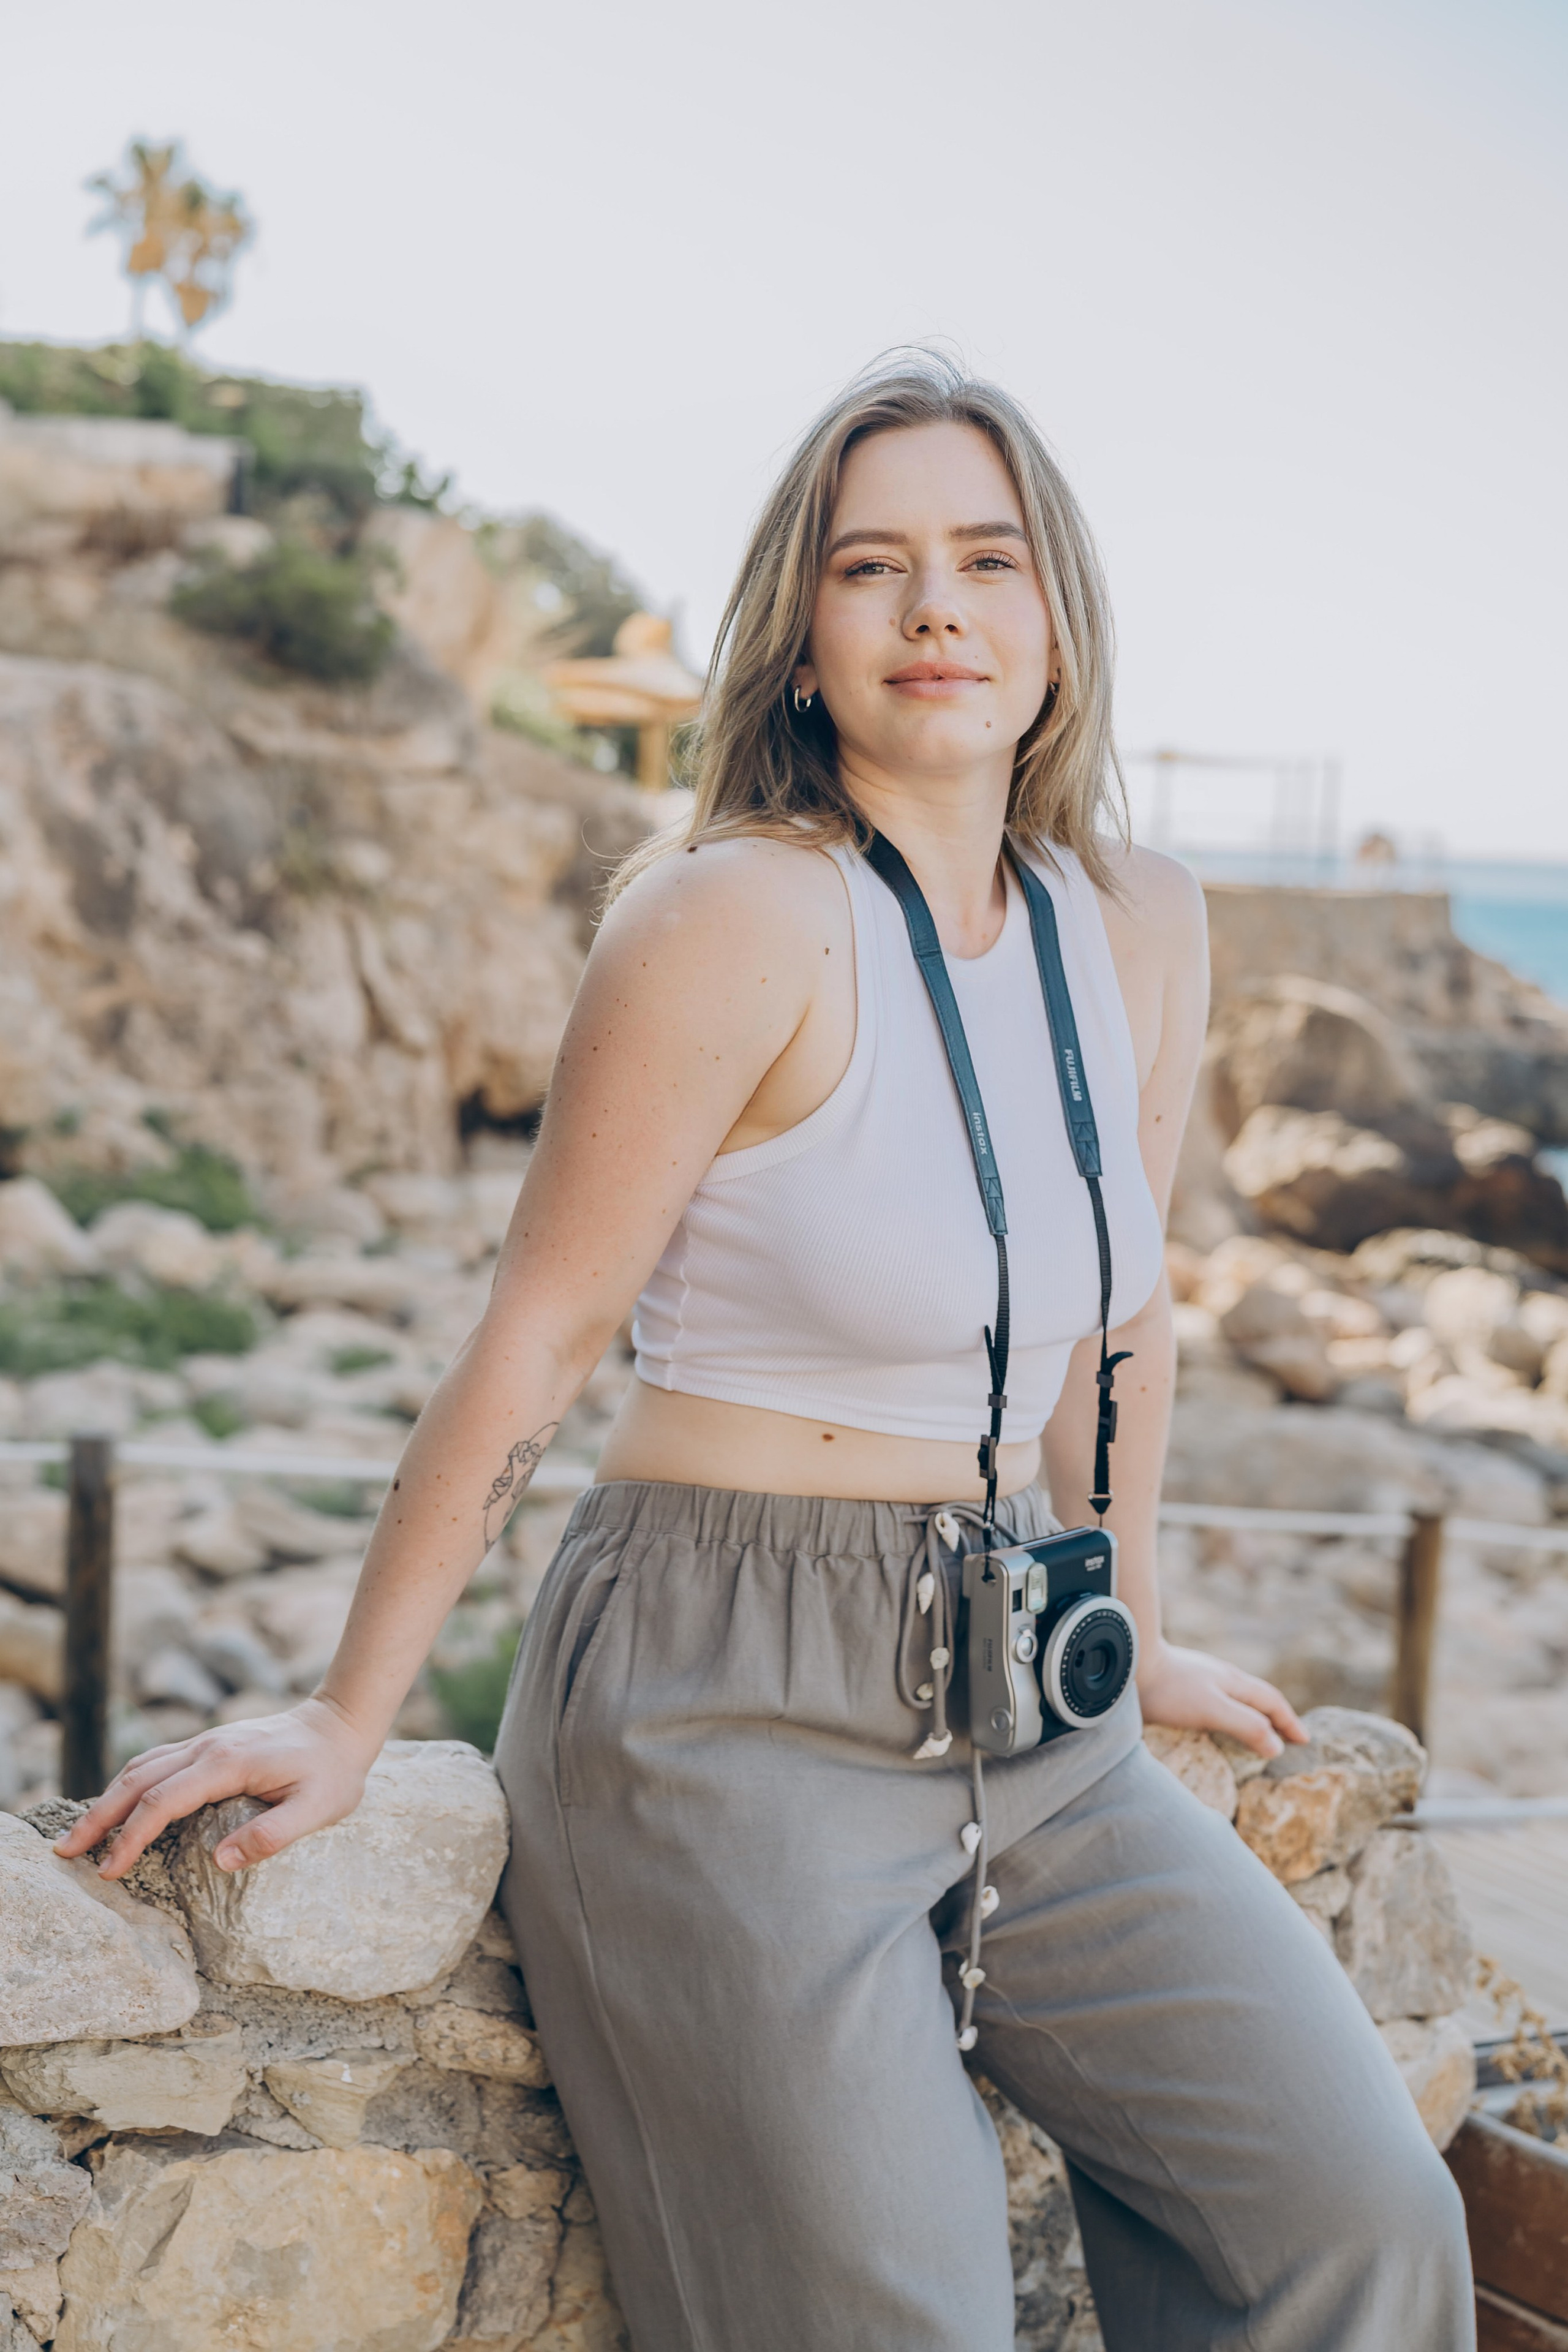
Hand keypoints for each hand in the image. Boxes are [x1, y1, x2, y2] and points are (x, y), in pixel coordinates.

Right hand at [52, 1696, 378, 1879]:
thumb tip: (220, 1862)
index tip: (108, 1869)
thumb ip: (271, 1835)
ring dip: (108, 1799)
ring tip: (80, 1834)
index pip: (163, 1800)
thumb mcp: (318, 1809)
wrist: (342, 1724)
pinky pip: (157, 1762)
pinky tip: (118, 1804)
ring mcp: (207, 1742)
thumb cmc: (333, 1772)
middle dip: (99, 1816)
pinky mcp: (210, 1746)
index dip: (132, 1836)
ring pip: (141, 1766)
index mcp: (228, 1763)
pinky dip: (129, 1784)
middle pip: (138, 1779)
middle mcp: (208, 1747)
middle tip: (66, 1852)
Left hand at [1137, 1638, 1306, 1760]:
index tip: (1304, 1741)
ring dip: (1252, 1714)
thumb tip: (1277, 1746)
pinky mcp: (1178, 1683)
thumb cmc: (1169, 1688)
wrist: (1127, 1662)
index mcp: (1233, 1680)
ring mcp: (1199, 1677)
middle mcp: (1219, 1676)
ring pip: (1235, 1697)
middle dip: (1275, 1717)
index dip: (1290, 1721)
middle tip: (1287, 1737)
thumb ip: (1246, 1725)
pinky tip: (1214, 1723)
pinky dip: (1228, 1713)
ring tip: (1256, 1731)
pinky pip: (1214, 1700)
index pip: (1272, 1701)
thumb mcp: (1213, 1709)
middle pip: (1256, 1696)